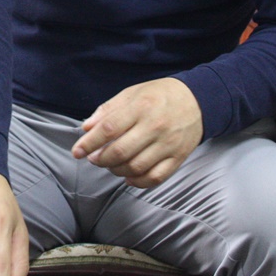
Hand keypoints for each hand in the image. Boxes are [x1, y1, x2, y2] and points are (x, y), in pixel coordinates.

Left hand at [72, 77, 202, 187]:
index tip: (77, 151)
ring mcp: (168, 144)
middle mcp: (155, 126)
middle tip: (93, 158)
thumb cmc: (159, 95)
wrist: (198, 100)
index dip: (89, 143)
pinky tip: (128, 176)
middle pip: (120, 151)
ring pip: (135, 167)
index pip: (108, 129)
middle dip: (100, 159)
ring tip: (109, 164)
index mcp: (141, 107)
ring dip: (116, 170)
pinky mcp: (178, 157)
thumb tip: (86, 128)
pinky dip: (137, 182)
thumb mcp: (132, 93)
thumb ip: (108, 110)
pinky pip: (155, 178)